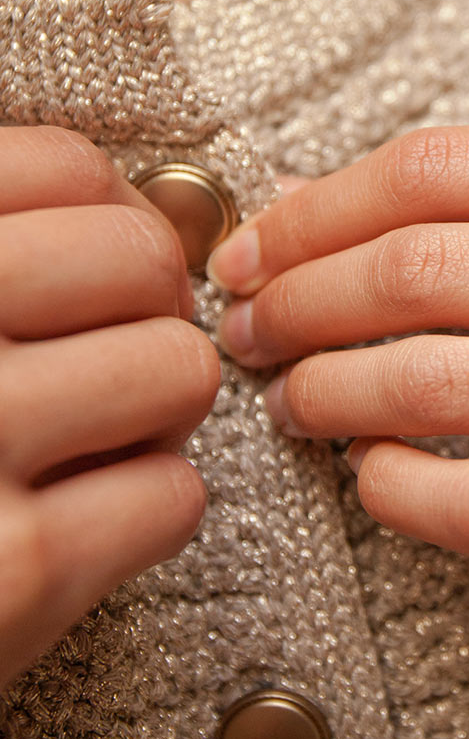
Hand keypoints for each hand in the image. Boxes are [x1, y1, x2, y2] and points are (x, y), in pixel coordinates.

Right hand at [0, 127, 219, 688]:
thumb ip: (2, 250)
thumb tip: (126, 203)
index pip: (67, 169)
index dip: (114, 214)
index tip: (96, 268)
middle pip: (143, 259)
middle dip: (148, 314)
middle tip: (102, 366)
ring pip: (180, 369)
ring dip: (157, 415)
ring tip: (89, 445)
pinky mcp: (20, 570)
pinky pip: (174, 494)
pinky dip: (146, 515)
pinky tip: (77, 528)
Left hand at [211, 120, 468, 623]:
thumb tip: (295, 202)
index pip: (444, 168)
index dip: (318, 211)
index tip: (252, 251)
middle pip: (431, 271)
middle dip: (302, 302)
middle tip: (247, 330)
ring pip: (447, 385)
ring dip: (328, 392)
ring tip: (290, 399)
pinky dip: (399, 489)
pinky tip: (369, 472)